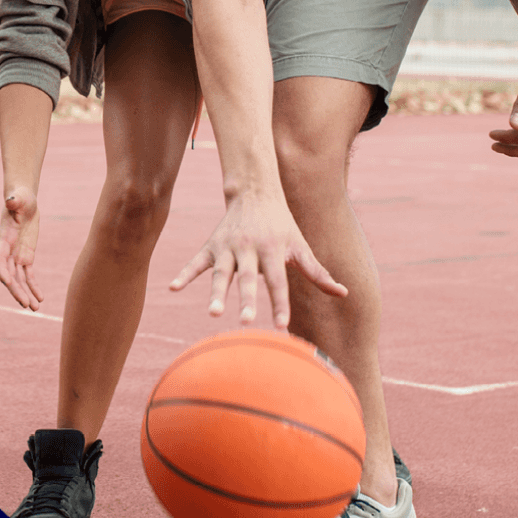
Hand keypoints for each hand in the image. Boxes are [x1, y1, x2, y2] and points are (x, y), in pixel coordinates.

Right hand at [0, 188, 42, 309]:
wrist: (23, 201)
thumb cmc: (20, 198)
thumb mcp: (19, 199)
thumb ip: (14, 201)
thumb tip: (11, 200)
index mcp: (4, 239)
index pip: (0, 259)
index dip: (2, 271)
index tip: (7, 282)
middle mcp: (8, 251)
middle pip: (10, 275)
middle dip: (16, 290)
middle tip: (25, 304)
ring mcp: (16, 256)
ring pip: (19, 280)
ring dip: (25, 294)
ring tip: (34, 309)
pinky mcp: (26, 257)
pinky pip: (29, 275)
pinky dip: (33, 287)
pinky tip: (40, 299)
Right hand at [168, 189, 345, 326]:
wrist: (255, 192)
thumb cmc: (282, 225)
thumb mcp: (301, 246)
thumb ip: (318, 273)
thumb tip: (344, 293)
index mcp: (273, 250)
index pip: (278, 281)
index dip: (280, 303)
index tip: (282, 325)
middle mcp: (250, 248)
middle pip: (249, 278)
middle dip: (248, 300)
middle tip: (247, 322)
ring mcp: (228, 246)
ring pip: (221, 272)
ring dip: (217, 292)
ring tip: (214, 312)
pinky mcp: (211, 245)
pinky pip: (196, 262)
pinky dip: (185, 274)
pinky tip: (173, 288)